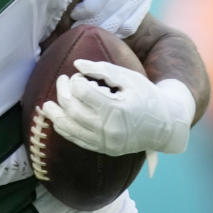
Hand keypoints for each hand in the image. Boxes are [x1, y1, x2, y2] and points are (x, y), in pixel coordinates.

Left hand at [41, 59, 194, 155]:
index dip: (76, 81)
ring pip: (69, 128)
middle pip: (72, 108)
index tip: (79, 76)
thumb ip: (102, 69)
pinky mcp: (103, 149)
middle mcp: (108, 128)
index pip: (82, 92)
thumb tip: (76, 64)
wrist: (166, 126)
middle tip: (61, 81)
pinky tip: (58, 119)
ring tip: (46, 105)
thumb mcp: (129, 78)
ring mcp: (105, 142)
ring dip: (54, 114)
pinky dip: (64, 129)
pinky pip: (76, 140)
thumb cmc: (148, 97)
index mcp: (116, 108)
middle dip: (62, 92)